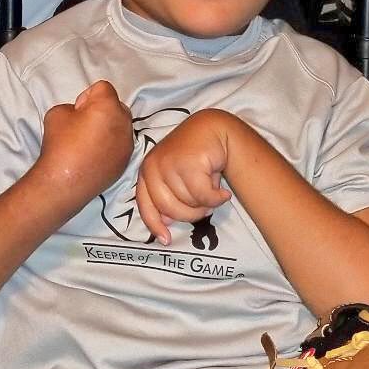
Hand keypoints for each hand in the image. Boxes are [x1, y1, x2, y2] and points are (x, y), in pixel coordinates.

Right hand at [36, 80, 133, 213]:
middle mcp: (124, 122)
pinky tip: (94, 155)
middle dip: (102, 110)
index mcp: (108, 106)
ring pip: (120, 125)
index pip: (103, 87)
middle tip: (83, 125)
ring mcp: (128, 143)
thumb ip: (74, 107)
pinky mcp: (126, 160)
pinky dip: (110, 144)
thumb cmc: (60, 143)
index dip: (86, 96)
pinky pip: (120, 143)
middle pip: (116, 105)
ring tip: (89, 142)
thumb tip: (82, 115)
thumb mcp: (57, 112)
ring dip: (107, 127)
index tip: (76, 112)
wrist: (64, 182)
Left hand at [136, 109, 232, 244]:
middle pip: (169, 209)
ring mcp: (169, 163)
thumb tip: (165, 221)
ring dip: (205, 204)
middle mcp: (153, 166)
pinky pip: (204, 196)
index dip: (154, 225)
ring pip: (188, 203)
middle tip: (204, 206)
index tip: (166, 240)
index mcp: (147, 171)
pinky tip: (223, 191)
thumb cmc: (195, 156)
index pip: (145, 205)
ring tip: (212, 189)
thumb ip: (169, 196)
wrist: (213, 128)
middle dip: (190, 214)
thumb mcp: (177, 177)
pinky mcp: (188, 162)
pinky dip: (217, 199)